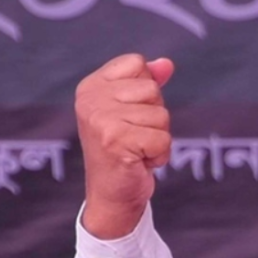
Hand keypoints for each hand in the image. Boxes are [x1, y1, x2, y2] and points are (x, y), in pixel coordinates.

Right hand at [74, 53, 174, 238]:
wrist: (112, 194)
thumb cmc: (125, 149)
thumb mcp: (133, 110)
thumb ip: (148, 82)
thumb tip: (166, 64)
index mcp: (91, 86)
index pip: (136, 64)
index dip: (146, 91)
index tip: (130, 113)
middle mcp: (90, 100)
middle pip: (152, 89)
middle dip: (155, 117)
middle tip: (135, 136)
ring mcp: (101, 120)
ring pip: (161, 115)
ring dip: (158, 137)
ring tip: (136, 149)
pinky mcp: (116, 141)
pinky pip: (163, 138)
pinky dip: (160, 154)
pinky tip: (140, 162)